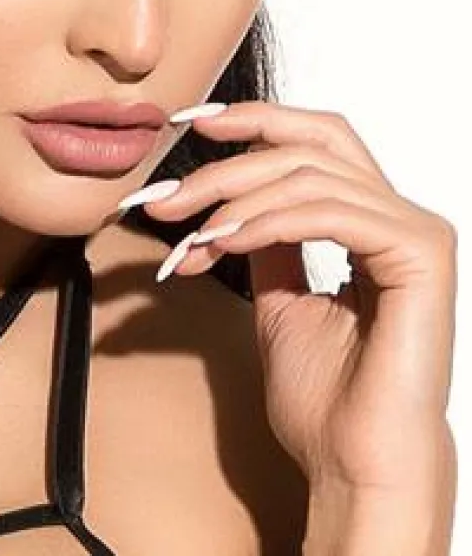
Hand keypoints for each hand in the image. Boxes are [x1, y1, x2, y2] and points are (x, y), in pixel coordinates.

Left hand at [131, 101, 457, 492]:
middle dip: (228, 161)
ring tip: (189, 235)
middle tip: (165, 196)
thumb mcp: (278, 299)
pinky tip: (223, 240)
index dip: (253, 120)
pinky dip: (265, 219)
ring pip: (308, 174)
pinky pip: (328, 210)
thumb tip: (222, 199)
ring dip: (233, 199)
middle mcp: (401, 216)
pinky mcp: (421, 252)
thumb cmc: (326, 401)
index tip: (187, 125)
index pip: (315, 138)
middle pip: (308, 145)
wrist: (353, 467)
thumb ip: (265, 241)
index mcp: (374, 220)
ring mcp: (416, 231)